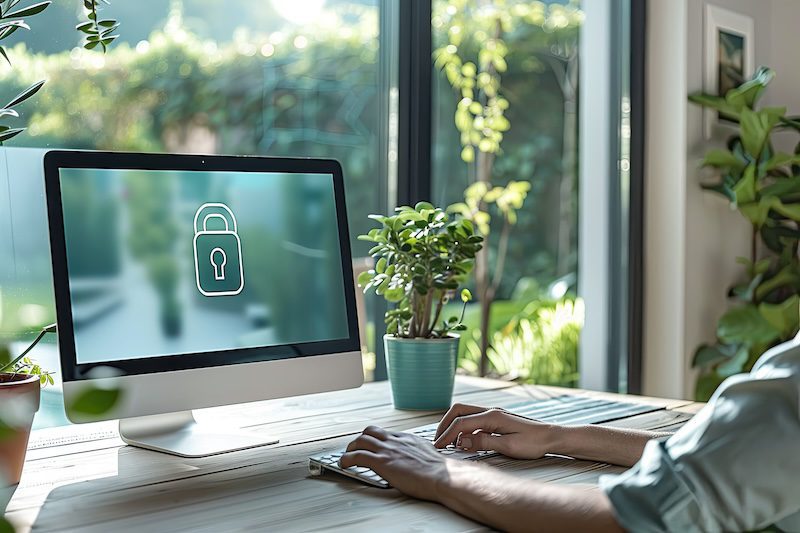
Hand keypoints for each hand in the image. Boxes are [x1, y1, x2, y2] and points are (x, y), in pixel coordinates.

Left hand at [340, 425, 462, 500]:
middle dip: (360, 439)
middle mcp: (395, 441)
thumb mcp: (428, 455)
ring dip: (350, 448)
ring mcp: (388, 450)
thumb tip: (418, 459)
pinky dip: (346, 459)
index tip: (372, 445)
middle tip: (355, 447)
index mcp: (407, 439)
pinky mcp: (382, 462)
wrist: (442, 476)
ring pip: (361, 440)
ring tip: (346, 456)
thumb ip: (418, 453)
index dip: (375, 439)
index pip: (385, 433)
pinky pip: (357, 456)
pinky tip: (343, 464)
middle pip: (370, 431)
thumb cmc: (440, 471)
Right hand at [433, 403, 560, 458]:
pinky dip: (464, 428)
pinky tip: (464, 441)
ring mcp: (493, 413)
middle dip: (445, 425)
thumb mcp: (508, 447)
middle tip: (437, 441)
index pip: (461, 424)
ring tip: (448, 442)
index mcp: (492, 417)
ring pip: (465, 413)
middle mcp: (490, 411)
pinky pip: (474, 419)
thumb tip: (460, 440)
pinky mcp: (496, 419)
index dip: (446, 435)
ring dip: (453, 425)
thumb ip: (483, 442)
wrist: (551, 437)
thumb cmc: (533, 443)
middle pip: (458, 411)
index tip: (437, 448)